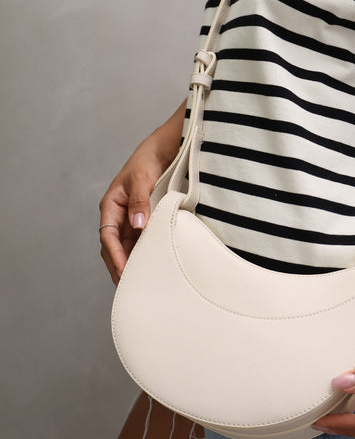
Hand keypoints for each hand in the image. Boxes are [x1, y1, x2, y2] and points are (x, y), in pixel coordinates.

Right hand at [99, 144, 164, 284]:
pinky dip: (142, 254)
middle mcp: (118, 215)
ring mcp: (130, 220)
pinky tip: (150, 266)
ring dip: (130, 263)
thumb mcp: (142, 179)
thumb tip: (138, 225)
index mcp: (111, 205)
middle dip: (118, 266)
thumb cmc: (147, 162)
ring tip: (138, 283)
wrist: (161, 151)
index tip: (123, 270)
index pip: (108, 236)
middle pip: (113, 247)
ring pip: (126, 247)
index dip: (115, 255)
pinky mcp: (143, 221)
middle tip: (128, 286)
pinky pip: (140, 242)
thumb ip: (139, 201)